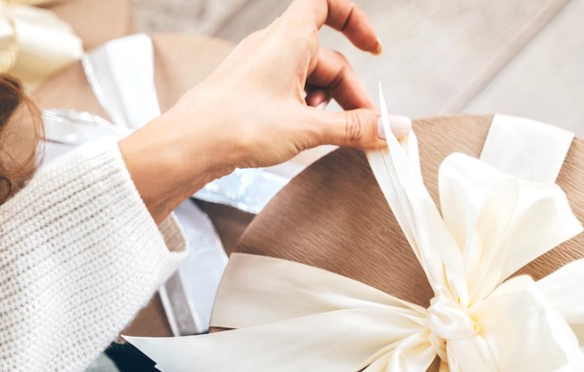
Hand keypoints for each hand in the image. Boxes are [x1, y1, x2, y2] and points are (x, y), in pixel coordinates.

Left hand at [120, 0, 411, 221]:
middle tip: (365, 130)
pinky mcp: (250, 92)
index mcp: (289, 37)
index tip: (374, 49)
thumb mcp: (306, 128)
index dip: (355, 20)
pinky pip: (289, 93)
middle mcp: (274, 46)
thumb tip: (395, 128)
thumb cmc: (237, 125)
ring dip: (326, 106)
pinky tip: (300, 136)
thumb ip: (355, 128)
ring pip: (309, 80)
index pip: (328, 4)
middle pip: (328, 59)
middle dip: (349, 94)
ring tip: (322, 135)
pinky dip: (304, 112)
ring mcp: (260, 68)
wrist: (188, 146)